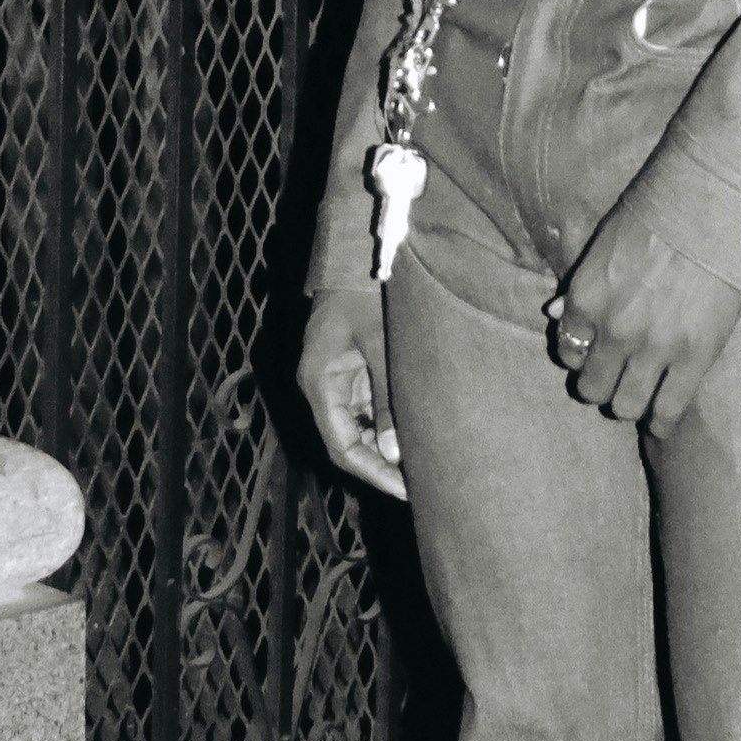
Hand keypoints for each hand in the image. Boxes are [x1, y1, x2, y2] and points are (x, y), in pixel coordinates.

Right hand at [300, 283, 406, 502]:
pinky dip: (388, 423)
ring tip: (422, 466)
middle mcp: (323, 386)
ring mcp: (338, 378)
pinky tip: (415, 435)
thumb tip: (394, 452)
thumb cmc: (364, 291)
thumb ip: (386, 397)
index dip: (371, 471)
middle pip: (349, 440)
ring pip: (360, 426)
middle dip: (381, 464)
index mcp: (318, 382)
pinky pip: (368, 407)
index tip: (402, 488)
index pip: (341, 446)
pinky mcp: (353, 369)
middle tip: (418, 486)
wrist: (355, 252)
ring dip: (386, 445)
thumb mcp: (380, 343)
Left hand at [549, 178, 740, 434]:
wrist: (712, 203)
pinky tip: (662, 423)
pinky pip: (669, 409)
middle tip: (616, 380)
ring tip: (639, 397)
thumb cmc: (657, 213)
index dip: (581, 357)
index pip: (568, 352)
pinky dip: (661, 423)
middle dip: (601, 387)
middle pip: (592, 388)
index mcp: (587, 298)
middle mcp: (613, 329)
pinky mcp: (695, 357)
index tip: (594, 357)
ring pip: (626, 406)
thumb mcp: (604, 243)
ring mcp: (654, 347)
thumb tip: (556, 315)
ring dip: (629, 405)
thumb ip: (580, 285)